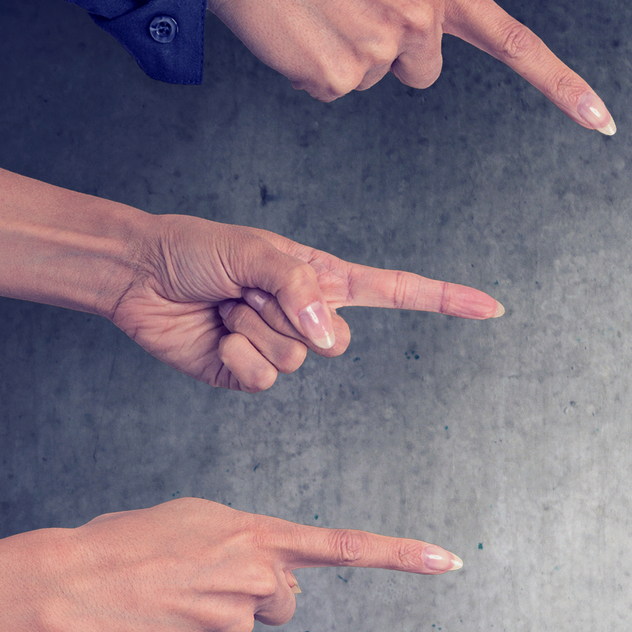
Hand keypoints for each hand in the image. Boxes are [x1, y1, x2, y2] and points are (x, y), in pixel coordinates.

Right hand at [49, 497, 460, 631]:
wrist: (75, 582)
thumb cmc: (132, 541)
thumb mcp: (200, 521)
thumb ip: (250, 545)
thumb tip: (279, 588)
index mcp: (259, 537)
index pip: (347, 547)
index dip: (402, 556)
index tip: (451, 562)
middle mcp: (259, 578)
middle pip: (285, 600)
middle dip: (254, 594)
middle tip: (199, 579)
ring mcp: (239, 622)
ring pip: (247, 626)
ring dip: (216, 615)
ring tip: (168, 597)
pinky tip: (159, 625)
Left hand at [108, 213, 501, 391]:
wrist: (139, 276)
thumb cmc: (197, 249)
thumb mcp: (256, 251)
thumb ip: (300, 286)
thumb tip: (329, 334)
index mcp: (324, 280)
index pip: (400, 293)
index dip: (446, 300)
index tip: (492, 307)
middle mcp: (310, 317)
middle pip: (337, 341)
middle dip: (289, 316)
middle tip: (246, 291)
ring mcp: (282, 349)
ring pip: (296, 362)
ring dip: (254, 331)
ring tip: (225, 307)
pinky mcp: (250, 376)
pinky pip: (264, 381)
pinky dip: (237, 357)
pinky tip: (216, 336)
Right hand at [204, 0, 610, 125]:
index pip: (516, 43)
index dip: (564, 86)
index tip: (603, 122)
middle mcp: (419, 17)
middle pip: (424, 72)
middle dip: (388, 47)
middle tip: (348, 0)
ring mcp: (379, 48)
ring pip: (376, 81)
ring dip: (346, 53)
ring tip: (319, 5)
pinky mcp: (337, 75)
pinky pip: (334, 91)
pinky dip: (312, 68)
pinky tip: (297, 25)